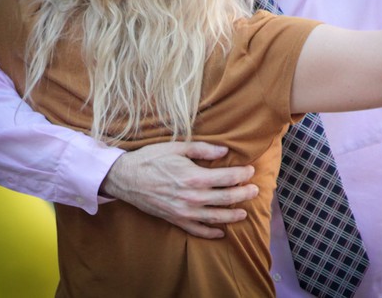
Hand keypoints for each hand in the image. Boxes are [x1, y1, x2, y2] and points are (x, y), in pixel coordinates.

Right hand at [100, 141, 258, 238]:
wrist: (126, 178)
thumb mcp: (177, 147)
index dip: (243, 175)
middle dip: (244, 194)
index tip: (251, 171)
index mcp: (195, 177)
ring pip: (216, 217)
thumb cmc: (151, 159)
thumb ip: (203, 149)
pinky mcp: (175, 219)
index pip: (228, 177)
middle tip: (254, 190)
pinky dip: (211, 233)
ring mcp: (184, 211)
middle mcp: (193, 197)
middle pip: (227, 198)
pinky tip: (221, 232)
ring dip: (233, 215)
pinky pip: (197, 230)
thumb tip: (224, 151)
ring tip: (243, 212)